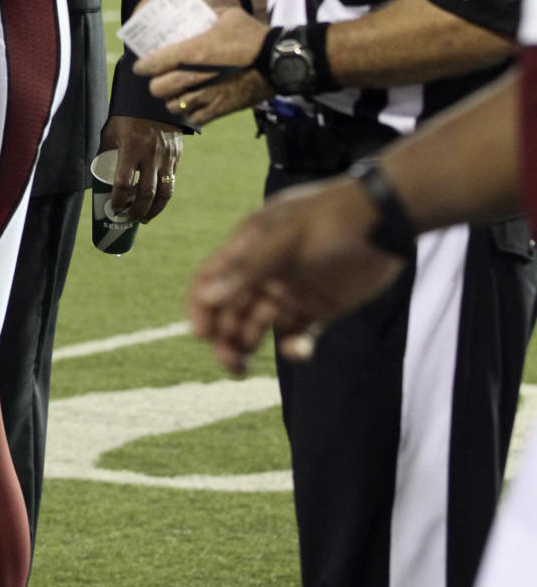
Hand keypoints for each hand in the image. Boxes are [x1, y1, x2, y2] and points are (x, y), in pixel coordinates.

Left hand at [97, 115, 182, 221]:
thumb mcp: (111, 132)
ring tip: (144, 218)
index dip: (117, 200)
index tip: (113, 209)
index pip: (123, 182)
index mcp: (130, 148)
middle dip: (136, 211)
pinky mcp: (176, 156)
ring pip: (164, 192)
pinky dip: (164, 197)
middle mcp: (150, 155)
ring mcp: (166, 157)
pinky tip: (156, 204)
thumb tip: (98, 174)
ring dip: (154, 210)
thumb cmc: (126, 116)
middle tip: (129, 218)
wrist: (154, 99)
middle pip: (145, 193)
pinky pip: (172, 182)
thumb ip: (106, 152)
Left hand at [132, 2, 269, 124]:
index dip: (144, 64)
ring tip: (177, 92)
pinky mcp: (220, 110)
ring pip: (174, 105)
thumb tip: (193, 4)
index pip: (157, 61)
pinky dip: (192, 112)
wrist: (277, 61)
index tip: (139, 66)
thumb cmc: (253, 35)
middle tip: (159, 78)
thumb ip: (206, 12)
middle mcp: (196, 77)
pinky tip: (196, 103)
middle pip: (159, 88)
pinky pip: (195, 118)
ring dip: (173, 99)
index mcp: (195, 51)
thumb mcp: (228, 15)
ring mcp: (207, 96)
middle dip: (156, 83)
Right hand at [187, 178, 406, 375]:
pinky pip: (297, 335)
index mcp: (249, 247)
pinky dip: (293, 348)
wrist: (385, 219)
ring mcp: (291, 289)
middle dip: (223, 337)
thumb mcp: (287, 239)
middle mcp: (265, 270)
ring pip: (257, 325)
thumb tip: (207, 296)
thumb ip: (249, 268)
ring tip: (243, 368)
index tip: (202, 334)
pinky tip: (300, 352)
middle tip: (230, 363)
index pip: (211, 279)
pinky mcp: (319, 306)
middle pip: (230, 309)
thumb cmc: (331, 218)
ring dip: (246, 346)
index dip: (201, 306)